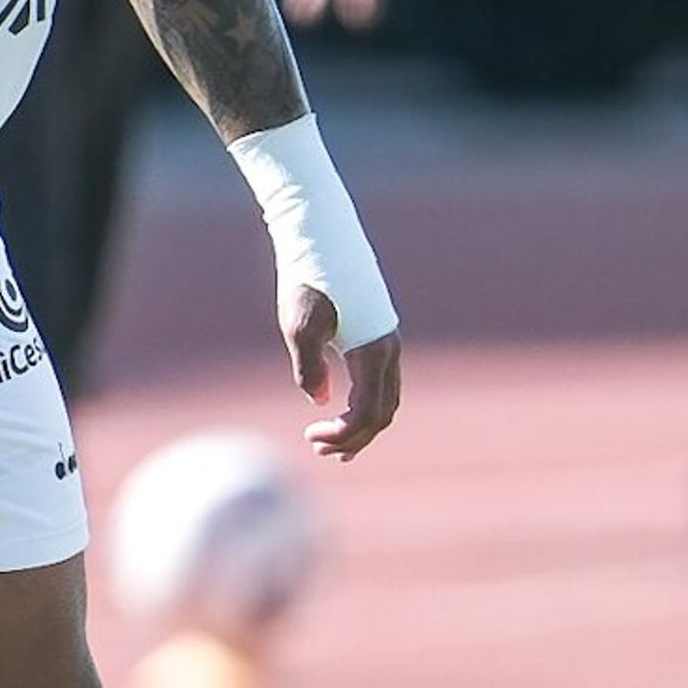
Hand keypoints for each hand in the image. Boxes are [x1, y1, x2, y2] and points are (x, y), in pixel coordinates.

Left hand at [281, 284, 400, 460]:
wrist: (323, 238)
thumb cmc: (307, 280)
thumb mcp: (299, 326)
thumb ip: (309, 368)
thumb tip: (320, 402)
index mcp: (372, 352)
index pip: (367, 414)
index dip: (341, 435)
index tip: (309, 436)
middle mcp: (388, 350)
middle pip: (383, 414)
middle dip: (353, 438)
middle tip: (318, 449)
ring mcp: (388, 342)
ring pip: (387, 400)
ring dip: (362, 427)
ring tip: (333, 444)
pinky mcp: (379, 336)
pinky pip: (383, 384)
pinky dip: (368, 407)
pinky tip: (345, 411)